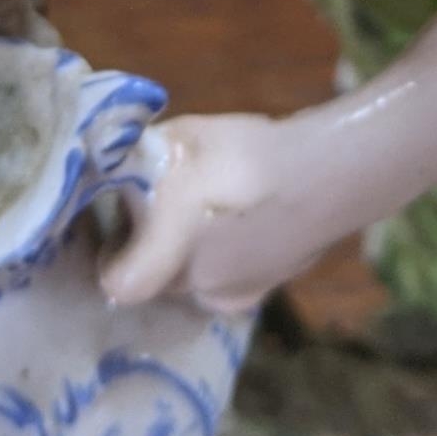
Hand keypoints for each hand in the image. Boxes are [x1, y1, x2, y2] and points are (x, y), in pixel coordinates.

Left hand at [100, 112, 319, 314]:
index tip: (120, 230)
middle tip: (171, 201)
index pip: (119, 284)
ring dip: (197, 250)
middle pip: (160, 275)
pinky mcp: (270, 288)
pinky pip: (234, 275)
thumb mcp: (173, 141)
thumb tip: (115, 168)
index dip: (112, 259)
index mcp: (165, 257)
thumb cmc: (238, 157)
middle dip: (157, 244)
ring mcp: (237, 294)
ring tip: (216, 206)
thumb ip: (137, 166)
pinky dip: (233, 253)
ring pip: (199, 275)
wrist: (324, 174)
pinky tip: (250, 219)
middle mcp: (197, 287)